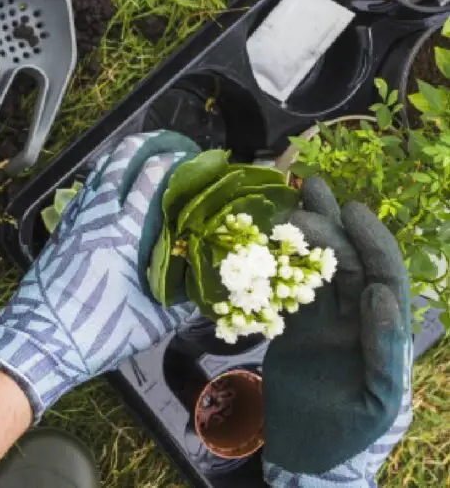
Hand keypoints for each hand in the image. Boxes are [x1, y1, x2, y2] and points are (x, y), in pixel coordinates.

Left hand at [0, 131, 200, 421]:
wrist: (39, 342)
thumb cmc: (95, 334)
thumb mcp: (151, 324)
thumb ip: (182, 303)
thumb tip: (206, 290)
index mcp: (123, 234)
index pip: (150, 180)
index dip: (171, 161)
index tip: (191, 156)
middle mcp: (96, 219)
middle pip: (119, 163)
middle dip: (144, 145)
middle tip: (165, 143)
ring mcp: (73, 223)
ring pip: (96, 176)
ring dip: (118, 160)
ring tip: (139, 155)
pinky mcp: (59, 234)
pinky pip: (82, 196)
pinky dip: (98, 182)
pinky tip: (106, 188)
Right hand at [262, 178, 412, 485]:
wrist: (309, 455)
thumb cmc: (350, 434)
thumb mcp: (377, 400)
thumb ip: (384, 350)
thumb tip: (379, 296)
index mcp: (380, 331)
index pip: (382, 276)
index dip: (371, 242)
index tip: (352, 211)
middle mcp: (354, 319)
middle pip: (347, 263)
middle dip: (331, 227)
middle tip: (307, 195)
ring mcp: (323, 323)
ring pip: (316, 270)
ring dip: (307, 236)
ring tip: (292, 198)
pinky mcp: (294, 330)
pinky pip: (286, 291)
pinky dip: (277, 266)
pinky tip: (266, 241)